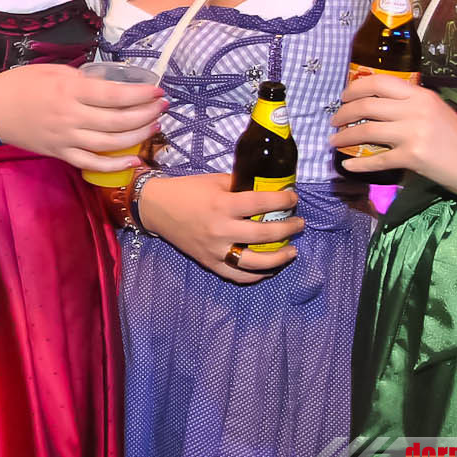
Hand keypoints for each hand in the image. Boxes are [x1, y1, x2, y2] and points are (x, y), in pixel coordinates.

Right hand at [0, 64, 165, 173]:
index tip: (158, 90)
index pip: (114, 95)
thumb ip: (82, 79)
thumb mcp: (53, 70)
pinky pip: (92, 164)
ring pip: (110, 144)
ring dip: (137, 136)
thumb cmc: (21, 84)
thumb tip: (109, 85)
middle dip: (145, 114)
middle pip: (117, 120)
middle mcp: (71, 116)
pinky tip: (134, 159)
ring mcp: (66, 138)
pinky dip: (114, 165)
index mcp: (70, 91)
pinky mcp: (61, 154)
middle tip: (162, 107)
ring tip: (153, 126)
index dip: (140, 95)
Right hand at [136, 173, 301, 283]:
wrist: (158, 208)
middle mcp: (221, 229)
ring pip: (255, 262)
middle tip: (299, 223)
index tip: (294, 198)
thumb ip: (240, 186)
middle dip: (289, 228)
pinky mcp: (210, 263)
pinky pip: (238, 276)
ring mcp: (215, 250)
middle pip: (264, 234)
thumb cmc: (188, 190)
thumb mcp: (215, 181)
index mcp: (222, 204)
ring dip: (279, 257)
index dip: (283, 200)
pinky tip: (269, 269)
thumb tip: (267, 190)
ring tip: (292, 251)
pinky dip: (256, 275)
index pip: (261, 203)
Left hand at [330, 73, 456, 190]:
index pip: (377, 82)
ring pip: (366, 130)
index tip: (343, 98)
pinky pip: (377, 159)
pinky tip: (347, 165)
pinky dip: (358, 163)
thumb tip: (374, 106)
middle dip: (343, 113)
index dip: (354, 89)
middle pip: (366, 105)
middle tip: (334, 121)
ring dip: (344, 137)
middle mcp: (414, 109)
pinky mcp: (413, 157)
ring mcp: (413, 133)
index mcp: (419, 95)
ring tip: (333, 142)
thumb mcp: (435, 111)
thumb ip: (408, 106)